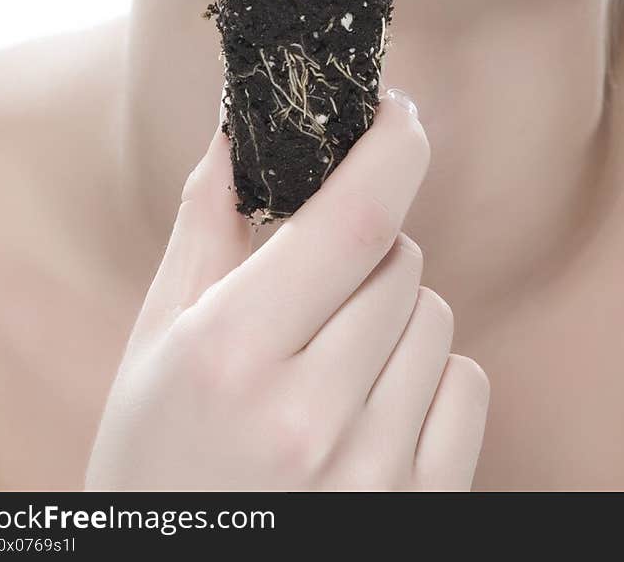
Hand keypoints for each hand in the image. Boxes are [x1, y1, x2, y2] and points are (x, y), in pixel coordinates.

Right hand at [83, 93, 490, 490]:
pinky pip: (467, 384)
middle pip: (400, 260)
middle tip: (316, 287)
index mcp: (231, 355)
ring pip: (436, 317)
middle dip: (366, 247)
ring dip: (395, 315)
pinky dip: (430, 377)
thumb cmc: (156, 464)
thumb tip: (240, 121)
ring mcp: (373, 471)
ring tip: (331, 364)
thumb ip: (207, 226)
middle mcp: (309, 416)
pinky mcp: (422, 509)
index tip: (396, 114)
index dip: (393, 146)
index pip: (354, 218)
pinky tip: (370, 410)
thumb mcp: (155, 344)